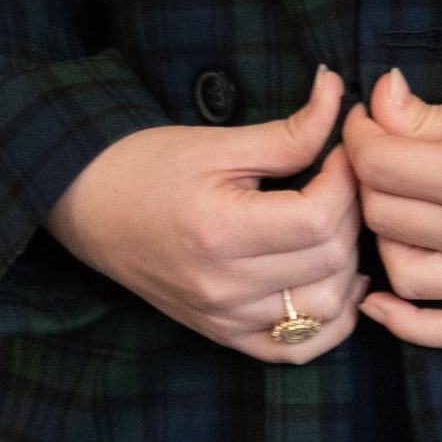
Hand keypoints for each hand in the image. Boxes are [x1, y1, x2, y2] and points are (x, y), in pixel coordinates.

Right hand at [43, 63, 368, 360]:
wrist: (90, 206)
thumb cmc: (149, 164)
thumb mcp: (218, 141)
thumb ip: (288, 131)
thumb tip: (338, 91)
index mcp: (220, 231)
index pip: (317, 217)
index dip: (344, 178)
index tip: (340, 149)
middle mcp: (224, 287)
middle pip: (327, 261)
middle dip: (351, 211)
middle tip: (342, 177)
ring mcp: (225, 319)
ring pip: (325, 309)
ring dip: (348, 263)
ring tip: (339, 220)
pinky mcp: (224, 335)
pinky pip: (298, 350)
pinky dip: (332, 321)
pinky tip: (337, 279)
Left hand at [341, 69, 441, 348]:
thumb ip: (429, 115)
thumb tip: (376, 103)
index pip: (378, 163)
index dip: (361, 134)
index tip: (368, 120)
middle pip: (384, 216)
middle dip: (370, 179)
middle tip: (382, 154)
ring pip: (405, 274)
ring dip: (388, 238)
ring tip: (400, 207)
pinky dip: (408, 325)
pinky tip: (382, 302)